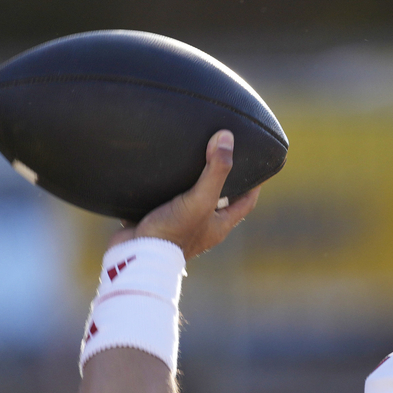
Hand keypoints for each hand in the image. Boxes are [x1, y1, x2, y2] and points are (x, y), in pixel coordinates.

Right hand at [108, 130, 260, 255]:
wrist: (135, 254)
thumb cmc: (173, 232)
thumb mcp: (200, 199)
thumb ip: (216, 171)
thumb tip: (227, 138)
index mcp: (219, 225)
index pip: (246, 202)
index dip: (254, 185)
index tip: (257, 165)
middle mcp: (201, 226)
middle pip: (217, 199)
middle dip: (219, 179)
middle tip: (219, 155)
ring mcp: (178, 225)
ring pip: (188, 199)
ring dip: (189, 181)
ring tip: (188, 156)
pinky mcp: (155, 221)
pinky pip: (161, 200)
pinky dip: (161, 187)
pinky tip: (157, 170)